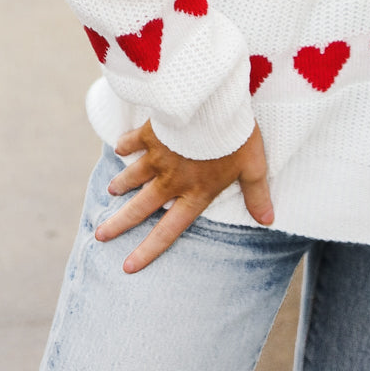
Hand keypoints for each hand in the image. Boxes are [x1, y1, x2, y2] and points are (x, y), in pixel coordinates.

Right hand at [95, 119, 272, 272]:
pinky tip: (119, 147)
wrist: (212, 104)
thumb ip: (257, 195)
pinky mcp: (150, 133)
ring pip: (133, 176)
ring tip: (111, 191)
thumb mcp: (253, 167)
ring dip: (121, 184)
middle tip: (101, 235)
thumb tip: (268, 220)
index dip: (148, 250)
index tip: (128, 266)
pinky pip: (132, 141)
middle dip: (119, 223)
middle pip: (140, 208)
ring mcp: (157, 157)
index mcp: (195, 193)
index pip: (169, 230)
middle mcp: (171, 181)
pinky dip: (124, 145)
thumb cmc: (236, 136)